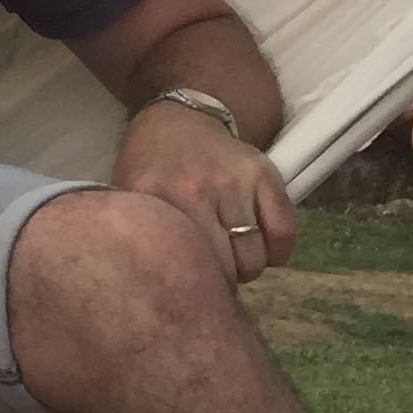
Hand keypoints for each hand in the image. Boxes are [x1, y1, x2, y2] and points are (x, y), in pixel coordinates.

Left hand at [114, 98, 293, 284]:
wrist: (180, 117)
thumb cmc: (150, 163)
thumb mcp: (128, 192)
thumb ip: (138, 231)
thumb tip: (147, 285)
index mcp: (155, 196)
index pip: (182, 261)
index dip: (191, 287)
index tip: (191, 295)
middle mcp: (196, 189)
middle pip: (223, 266)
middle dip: (221, 282)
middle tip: (214, 279)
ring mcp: (234, 182)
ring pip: (254, 256)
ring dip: (248, 269)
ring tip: (235, 262)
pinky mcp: (265, 175)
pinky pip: (284, 232)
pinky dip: (278, 253)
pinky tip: (264, 252)